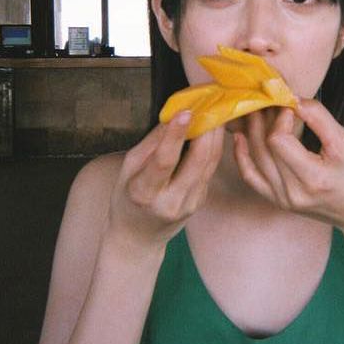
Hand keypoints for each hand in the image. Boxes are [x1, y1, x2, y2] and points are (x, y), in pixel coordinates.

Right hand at [105, 111, 224, 254]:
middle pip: (196, 162)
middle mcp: (170, 202)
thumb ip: (151, 143)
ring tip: (217, 111)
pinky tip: (214, 131)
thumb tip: (172, 115)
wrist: (137, 238)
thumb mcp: (128, 169)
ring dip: (216, 136)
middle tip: (211, 105)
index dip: (176, 135)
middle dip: (207, 130)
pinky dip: (213, 149)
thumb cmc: (126, 199)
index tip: (186, 111)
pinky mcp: (200, 202)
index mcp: (144, 193)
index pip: (164, 161)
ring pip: (209, 164)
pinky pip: (209, 171)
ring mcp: (189, 204)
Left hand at [232, 99, 343, 235]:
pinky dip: (242, 155)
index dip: (279, 117)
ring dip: (252, 131)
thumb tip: (293, 98)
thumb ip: (318, 118)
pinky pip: (250, 176)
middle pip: (264, 147)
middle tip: (268, 100)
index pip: (279, 140)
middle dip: (263, 119)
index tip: (289, 105)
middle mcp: (292, 192)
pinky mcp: (276, 200)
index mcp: (313, 178)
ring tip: (256, 110)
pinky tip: (240, 136)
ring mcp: (282, 199)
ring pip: (255, 158)